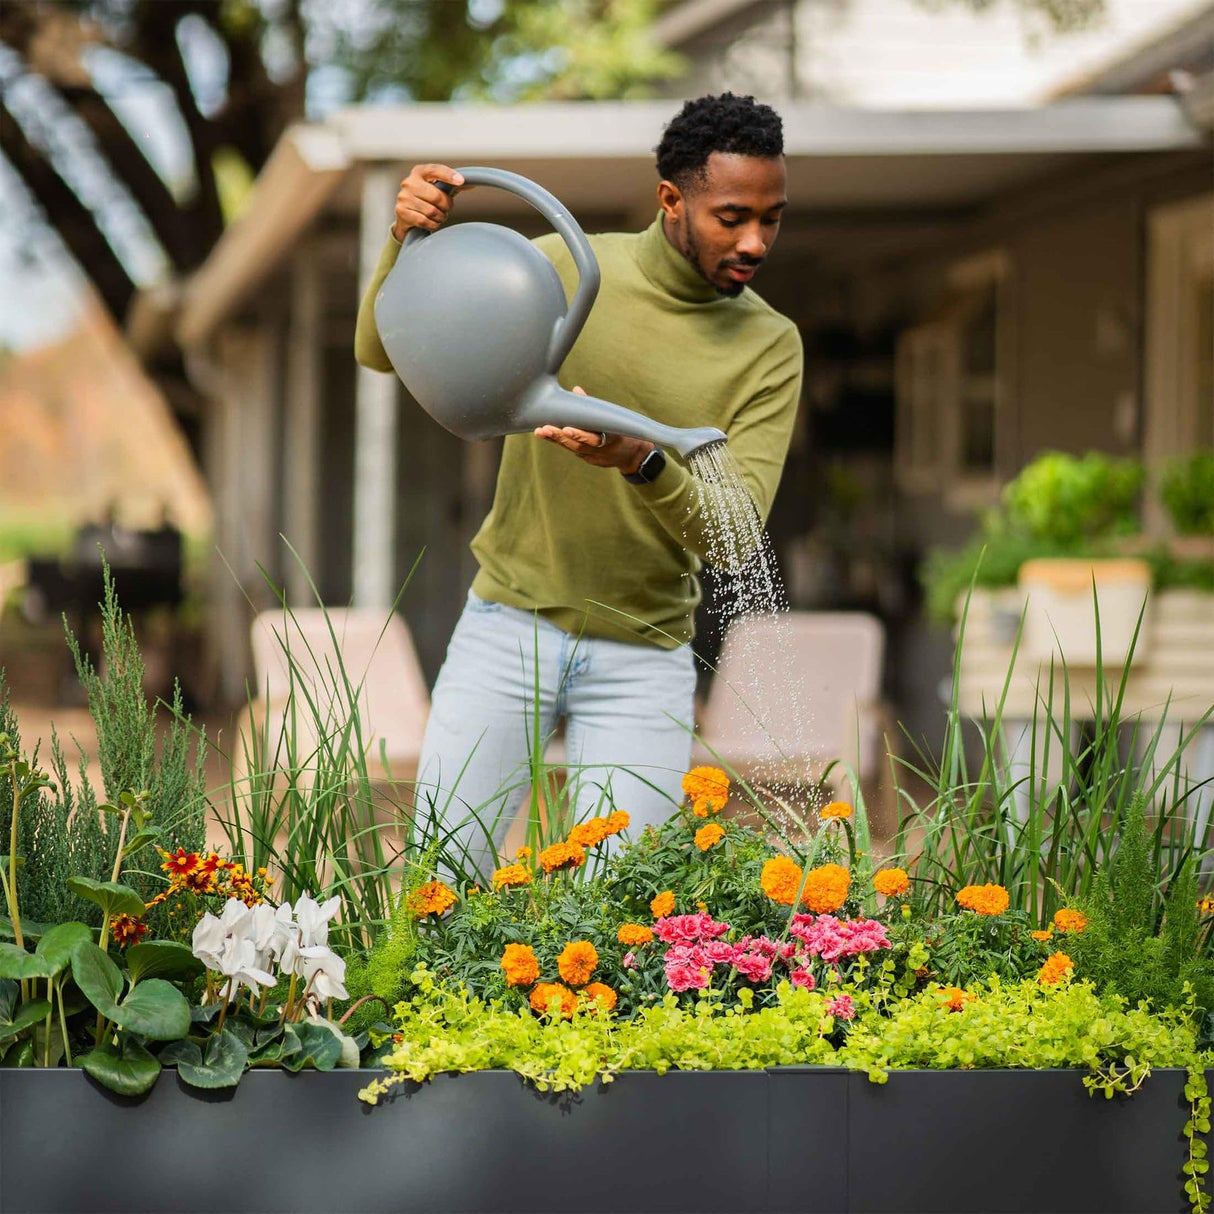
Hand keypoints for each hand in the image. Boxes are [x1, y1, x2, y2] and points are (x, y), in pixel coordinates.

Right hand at [390, 164, 470, 241]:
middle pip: (437, 196)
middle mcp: (409, 182)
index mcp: (419, 172)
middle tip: (446, 208)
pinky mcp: (401, 211)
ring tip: (438, 216)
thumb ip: (452, 185)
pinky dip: (433, 224)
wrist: (406, 217)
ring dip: (440, 217)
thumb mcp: (437, 189)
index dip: (448, 175)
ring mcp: (403, 197)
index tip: (461, 180)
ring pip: (432, 211)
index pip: (435, 170)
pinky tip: (431, 222)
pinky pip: (425, 221)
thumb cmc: (426, 200)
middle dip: (446, 205)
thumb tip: (471, 183)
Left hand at [534, 388, 653, 474]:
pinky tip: (547, 436)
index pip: (593, 437)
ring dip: (555, 440)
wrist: (632, 455)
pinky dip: (560, 443)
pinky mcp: (589, 460)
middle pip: (578, 445)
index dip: (579, 434)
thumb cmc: (620, 430)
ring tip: (540, 432)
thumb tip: (576, 390)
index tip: (566, 428)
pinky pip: (573, 450)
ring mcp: (595, 457)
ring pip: (573, 448)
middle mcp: (602, 450)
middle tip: (545, 429)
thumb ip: (593, 406)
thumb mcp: (612, 419)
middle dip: (560, 437)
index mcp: (611, 438)